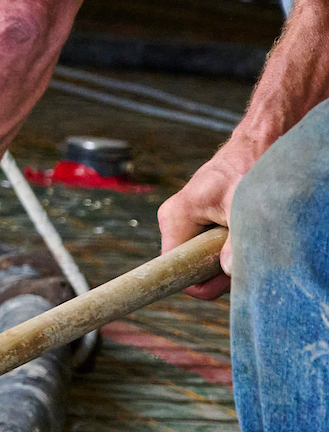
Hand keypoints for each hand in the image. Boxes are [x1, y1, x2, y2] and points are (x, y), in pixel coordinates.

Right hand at [159, 134, 260, 299]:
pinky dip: (233, 250)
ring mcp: (190, 222)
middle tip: (247, 259)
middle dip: (219, 272)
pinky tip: (249, 236)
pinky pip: (214, 249)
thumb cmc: (250, 166)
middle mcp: (177, 221)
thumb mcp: (245, 208)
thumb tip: (229, 271)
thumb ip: (236, 243)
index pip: (170, 266)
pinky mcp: (205, 222)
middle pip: (190, 266)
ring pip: (205, 259)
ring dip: (230, 259)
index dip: (189, 282)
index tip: (212, 288)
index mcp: (175, 217)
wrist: (261, 143)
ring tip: (250, 239)